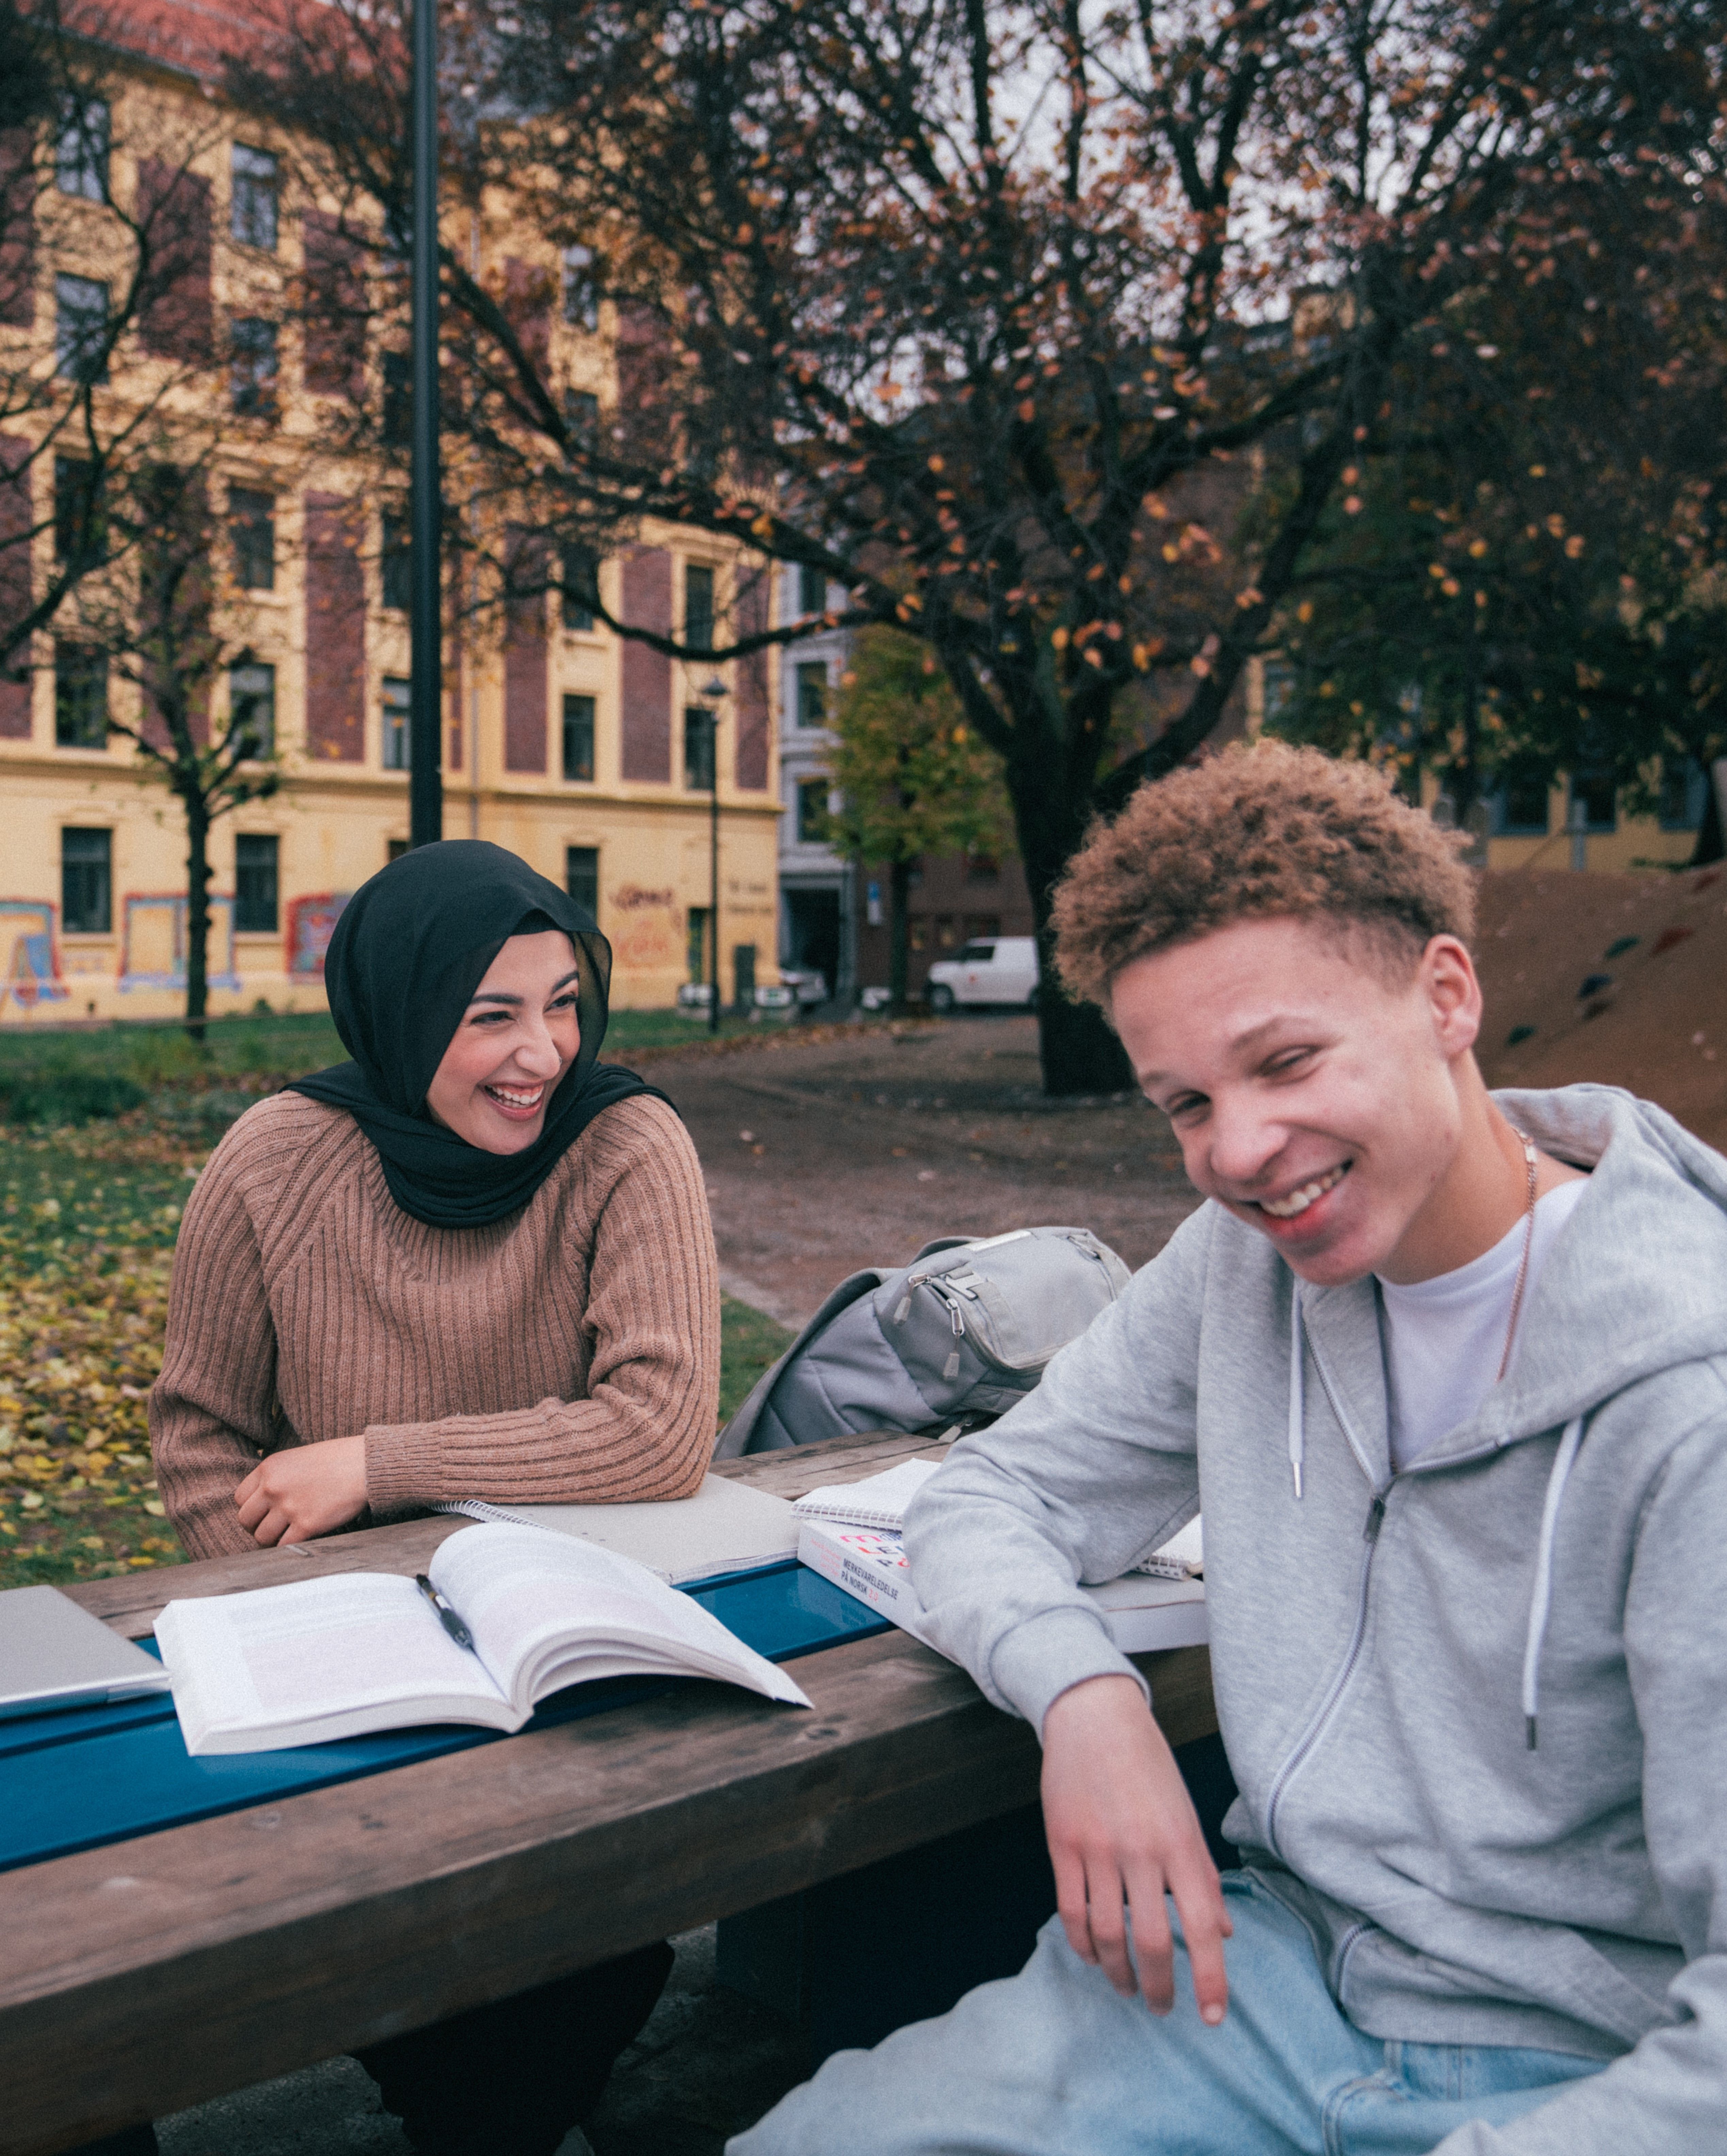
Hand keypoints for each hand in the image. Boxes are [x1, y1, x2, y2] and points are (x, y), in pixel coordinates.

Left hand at [234, 1436, 368, 1546]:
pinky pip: (284, 1546)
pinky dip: (289, 1546)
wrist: (366, 1464)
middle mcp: (273, 1487)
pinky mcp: (307, 1525)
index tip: (264, 1512)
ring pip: (262, 1537)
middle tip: (273, 1527)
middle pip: (245, 1520)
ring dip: (272, 1540)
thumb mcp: (297, 1458)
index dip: (251, 1508)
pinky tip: (301, 1538)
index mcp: (269, 1468)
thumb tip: (262, 1502)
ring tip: (288, 1533)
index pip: (239, 1498)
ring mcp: (289, 1507)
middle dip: (257, 1527)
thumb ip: (276, 1477)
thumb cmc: (337, 1459)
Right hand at [1041, 1674, 1231, 2022]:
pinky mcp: (1063, 1843)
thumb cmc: (1148, 1765)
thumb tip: (1225, 1930)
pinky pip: (1071, 1909)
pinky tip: (1092, 1956)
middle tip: (1161, 2008)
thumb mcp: (1186, 1814)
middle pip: (1153, 1941)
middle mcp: (1142, 1850)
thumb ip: (1203, 1875)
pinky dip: (1082, 1943)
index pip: (1204, 1926)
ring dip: (1118, 1973)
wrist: (1094, 1716)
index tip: (1213, 2016)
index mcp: (1181, 1843)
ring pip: (1108, 1933)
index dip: (1212, 1978)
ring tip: (1127, 1987)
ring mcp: (1098, 1848)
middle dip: (1159, 1987)